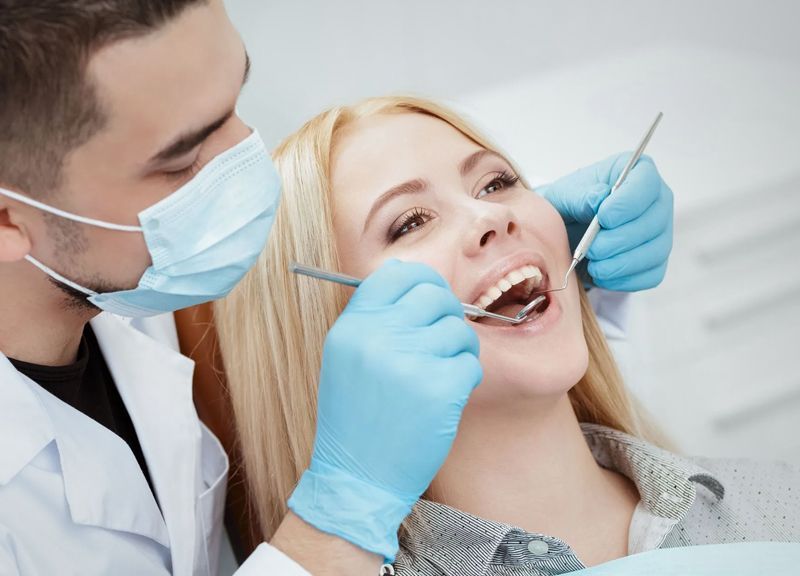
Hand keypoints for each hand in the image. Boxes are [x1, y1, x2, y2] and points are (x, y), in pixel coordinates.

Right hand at [288, 259, 481, 560]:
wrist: (356, 478)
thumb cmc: (356, 419)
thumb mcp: (347, 358)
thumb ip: (376, 320)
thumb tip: (417, 285)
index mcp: (353, 326)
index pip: (396, 274)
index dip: (422, 281)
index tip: (431, 298)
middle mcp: (378, 337)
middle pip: (434, 295)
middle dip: (448, 314)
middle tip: (444, 339)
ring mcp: (409, 361)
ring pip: (458, 330)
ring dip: (459, 350)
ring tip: (442, 374)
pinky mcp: (439, 388)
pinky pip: (471, 364)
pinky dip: (466, 378)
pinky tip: (448, 396)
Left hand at [538, 153, 672, 290]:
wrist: (568, 231)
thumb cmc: (570, 206)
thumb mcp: (564, 195)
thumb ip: (580, 195)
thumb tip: (599, 198)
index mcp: (637, 173)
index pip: (646, 183)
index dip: (626, 203)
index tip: (602, 218)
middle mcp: (657, 200)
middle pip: (653, 222)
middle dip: (618, 240)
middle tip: (591, 249)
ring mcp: (661, 232)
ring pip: (654, 252)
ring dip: (619, 264)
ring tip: (593, 263)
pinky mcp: (656, 261)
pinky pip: (650, 275)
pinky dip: (623, 279)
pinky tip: (602, 274)